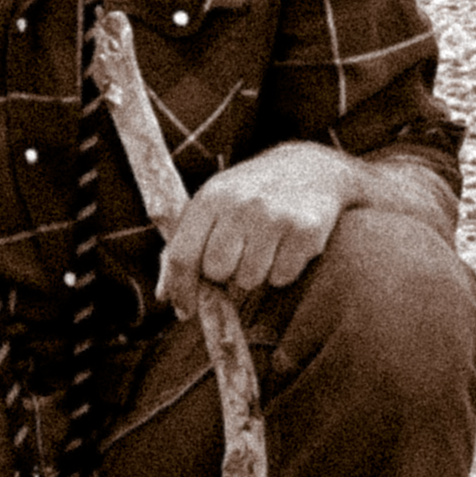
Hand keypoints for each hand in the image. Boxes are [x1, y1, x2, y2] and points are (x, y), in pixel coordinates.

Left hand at [159, 142, 359, 302]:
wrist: (310, 166)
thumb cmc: (250, 192)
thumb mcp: (213, 204)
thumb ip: (185, 245)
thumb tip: (165, 296)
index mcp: (211, 196)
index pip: (183, 254)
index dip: (180, 288)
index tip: (184, 310)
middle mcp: (241, 205)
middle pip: (217, 271)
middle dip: (224, 273)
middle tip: (237, 255)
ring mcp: (275, 217)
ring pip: (249, 280)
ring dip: (254, 273)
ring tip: (263, 246)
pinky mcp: (305, 230)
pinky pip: (281, 277)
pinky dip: (282, 270)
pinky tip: (285, 245)